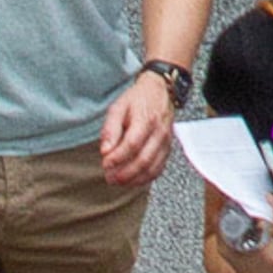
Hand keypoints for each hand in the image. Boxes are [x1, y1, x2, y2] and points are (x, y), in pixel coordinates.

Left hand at [101, 66, 181, 194]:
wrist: (159, 91)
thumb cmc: (137, 100)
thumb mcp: (118, 107)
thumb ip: (110, 129)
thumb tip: (105, 151)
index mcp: (146, 119)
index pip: (132, 144)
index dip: (118, 157)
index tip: (105, 164)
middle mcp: (159, 132)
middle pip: (143, 160)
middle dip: (124, 173)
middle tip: (109, 177)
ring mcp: (165, 142)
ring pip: (152, 168)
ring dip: (133, 179)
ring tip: (117, 181)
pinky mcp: (167, 149)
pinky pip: (158, 169)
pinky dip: (144, 179)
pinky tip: (132, 180)